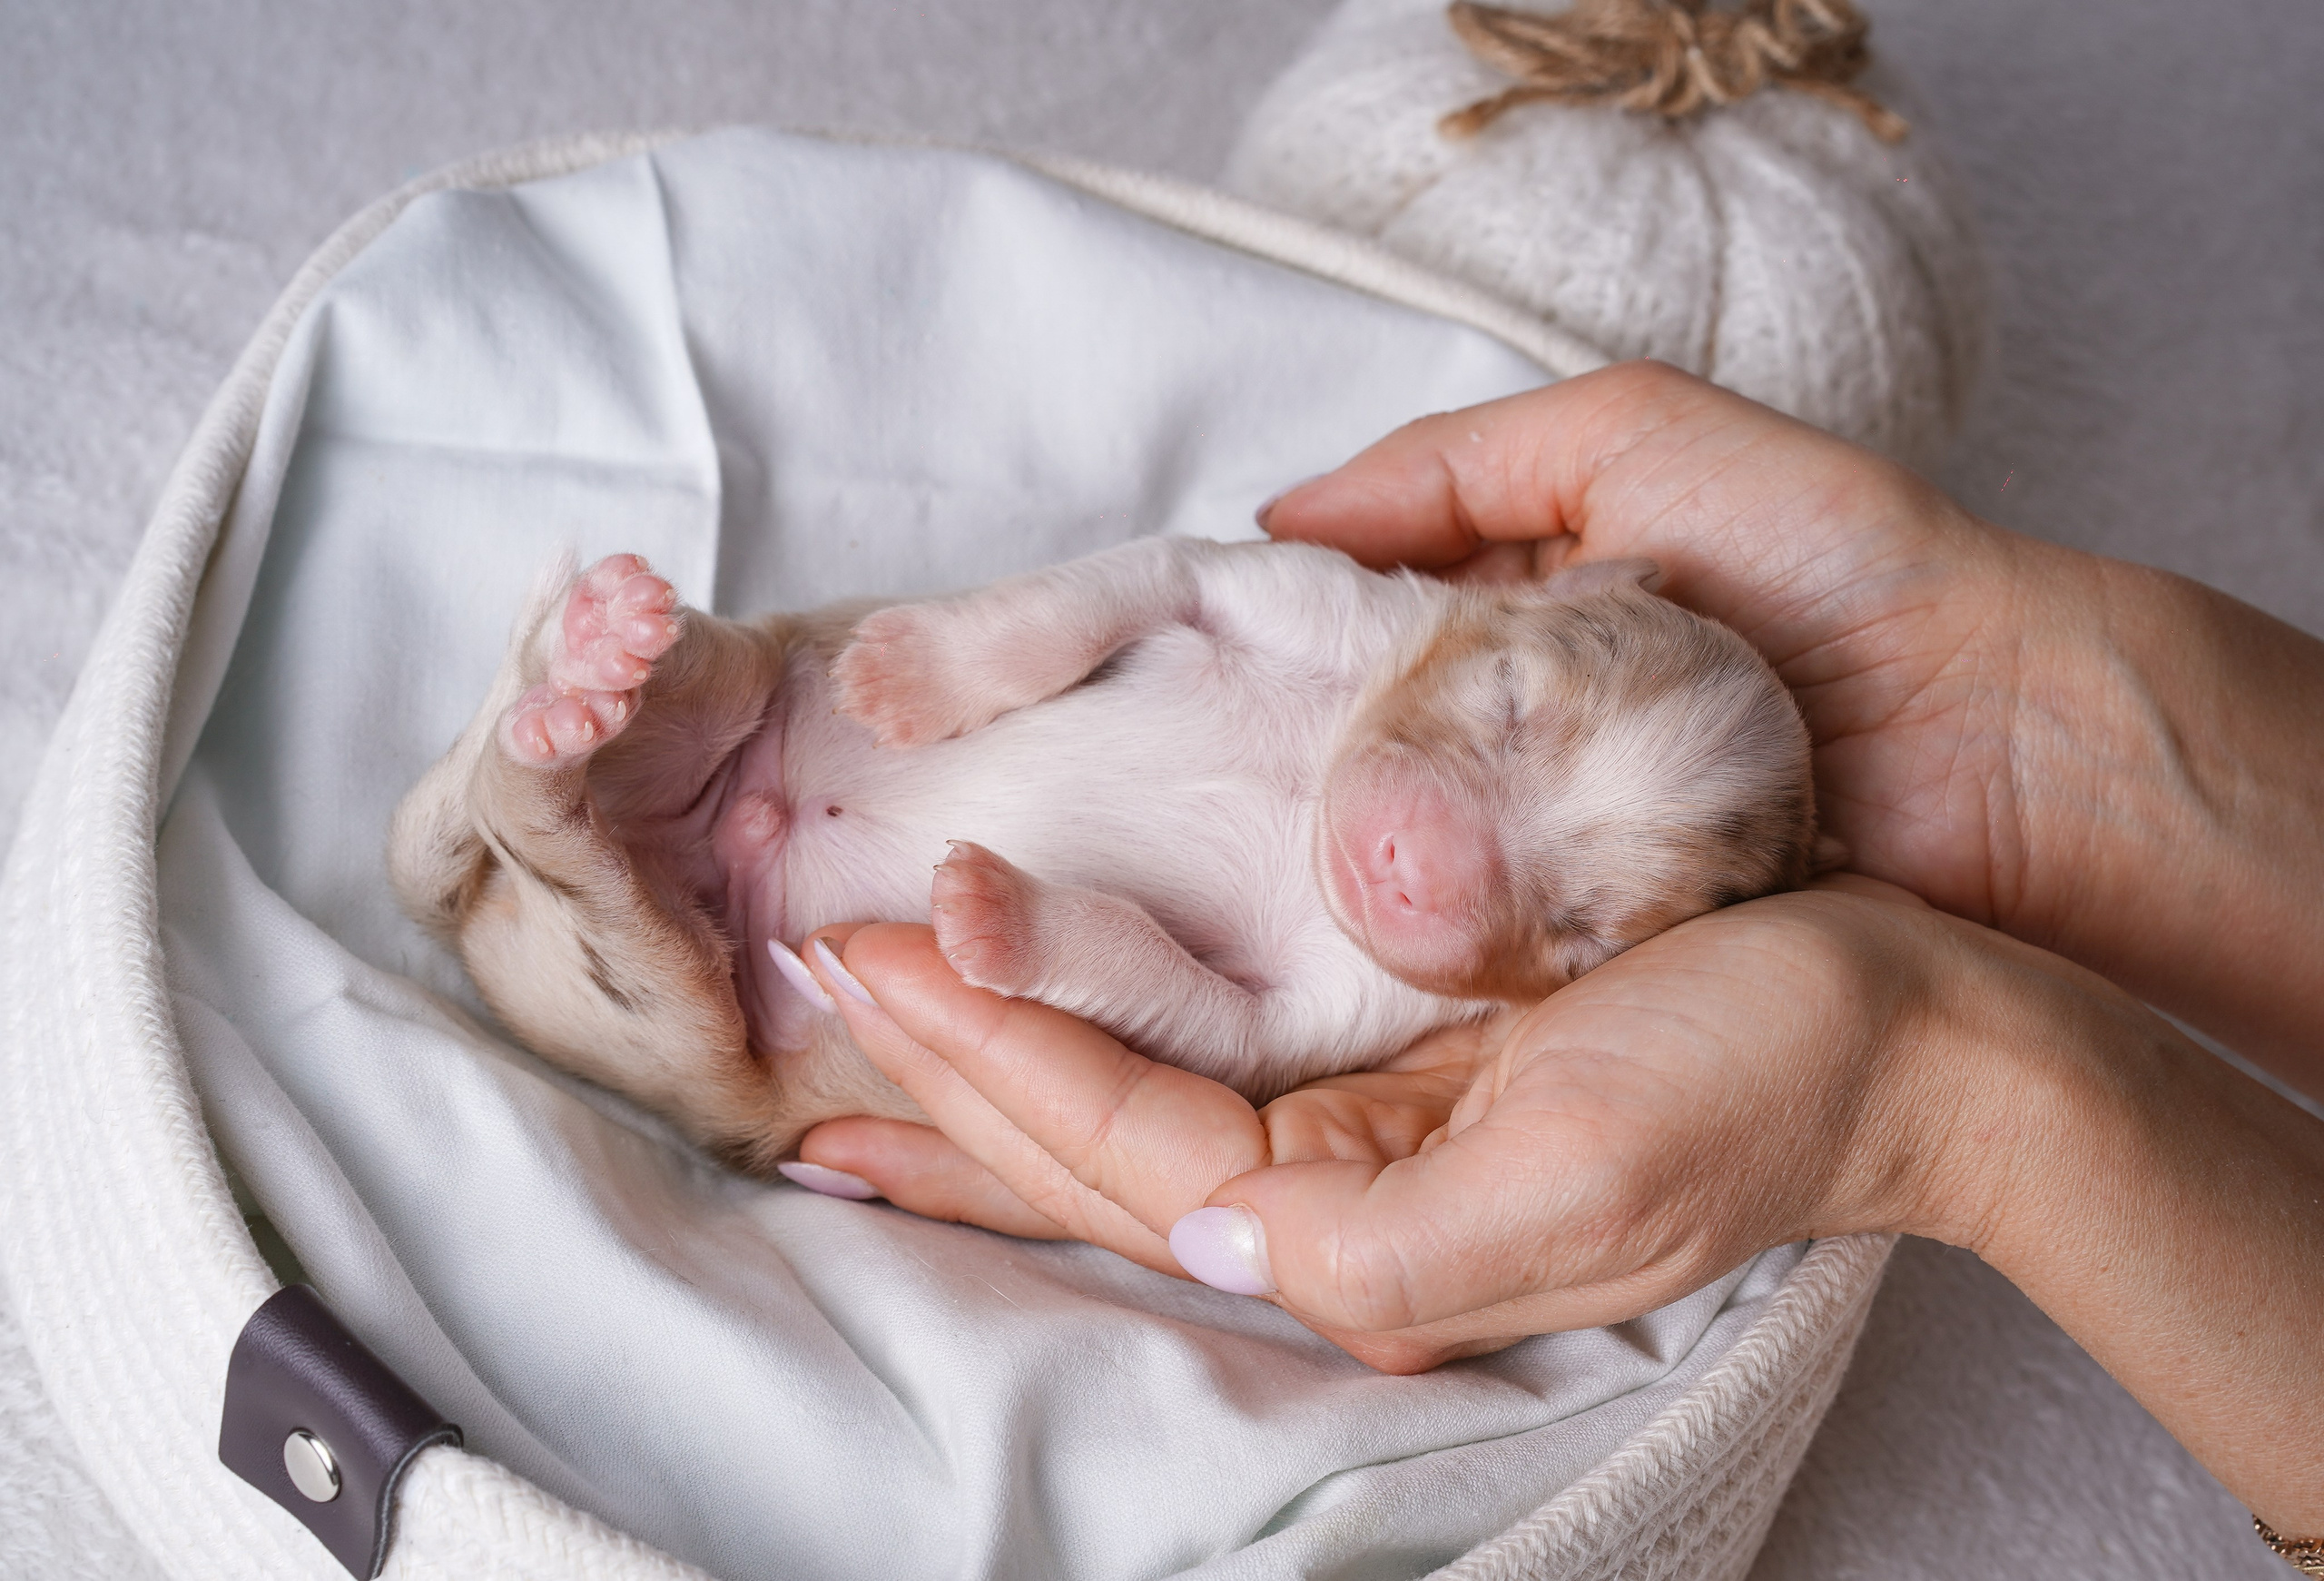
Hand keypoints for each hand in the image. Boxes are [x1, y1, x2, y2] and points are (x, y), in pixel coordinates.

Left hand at [795, 877, 1982, 1371]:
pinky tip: (1032, 1002)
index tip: (868, 959)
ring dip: (992, 1053)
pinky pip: (1199, 1053)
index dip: (983, 1056)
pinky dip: (1093, 1024)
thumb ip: (1370, 1243)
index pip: (1115, 1149)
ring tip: (868, 1005)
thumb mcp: (1573, 1183)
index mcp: (1357, 1236)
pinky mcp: (1391, 1064)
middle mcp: (1333, 1199)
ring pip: (1123, 1102)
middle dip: (941, 1071)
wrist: (1896, 1025)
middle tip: (808, 978)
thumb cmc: (1756, 1081)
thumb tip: (1194, 1230)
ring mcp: (1356, 1135)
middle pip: (1086, 1144)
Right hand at [1260, 361, 2323, 1088]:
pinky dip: (1433, 942)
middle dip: (1279, 779)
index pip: (1352, 637)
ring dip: (1342, 869)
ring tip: (1215, 892)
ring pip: (1411, 859)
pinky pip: (1488, 944)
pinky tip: (1344, 950)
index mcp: (1521, 616)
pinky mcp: (1601, 939)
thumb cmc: (1840, 560)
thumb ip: (1458, 461)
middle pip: (1365, 758)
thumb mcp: (1638, 432)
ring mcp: (1558, 843)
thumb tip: (1281, 516)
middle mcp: (1525, 733)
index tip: (1164, 682)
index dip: (1262, 655)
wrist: (2001, 736)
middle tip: (1170, 805)